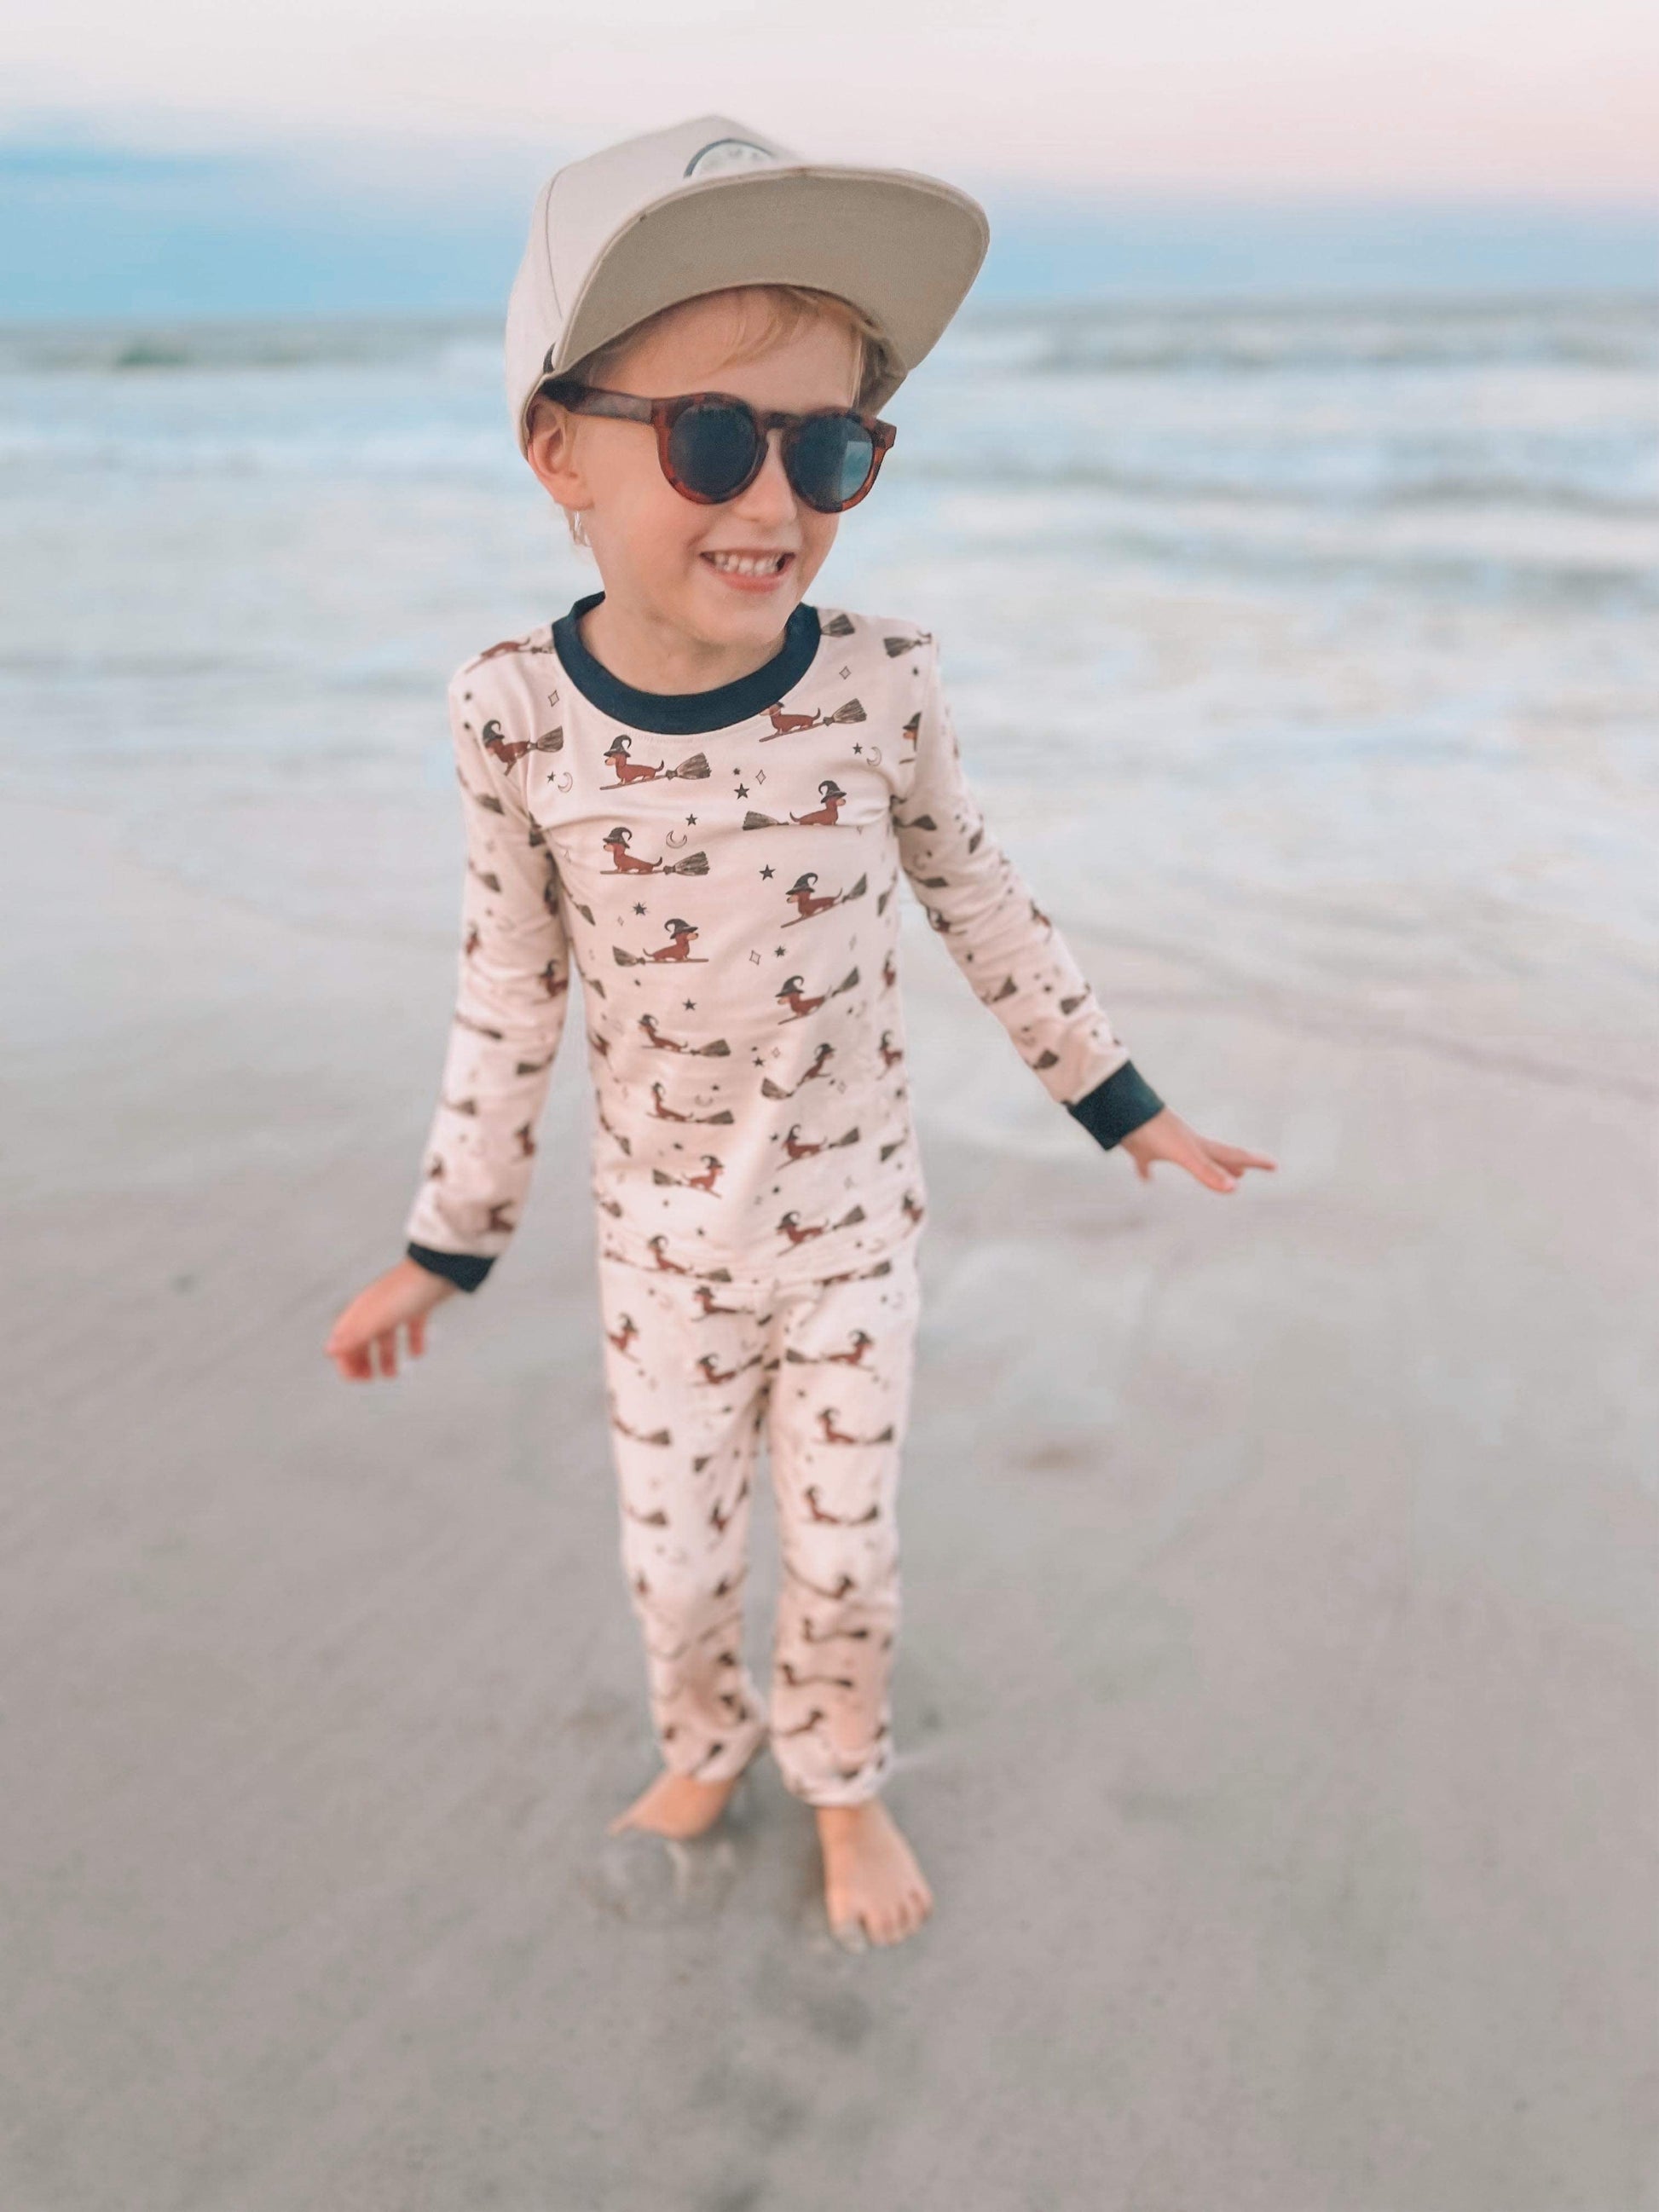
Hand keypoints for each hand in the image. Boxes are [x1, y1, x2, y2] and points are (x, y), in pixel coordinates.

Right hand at [325, 1258, 459, 1381]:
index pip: (343, 1338)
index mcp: (362, 1311)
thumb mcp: (377, 1319)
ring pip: (386, 1337)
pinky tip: (418, 1354)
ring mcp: (396, 1306)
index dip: (345, 1360)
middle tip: (369, 1379)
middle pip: (362, 1339)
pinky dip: (413, 1341)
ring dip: (386, 1357)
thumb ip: (354, 1336)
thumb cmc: (406, 1291)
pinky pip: (411, 1327)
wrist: (440, 1268)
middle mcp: (376, 1309)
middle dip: (362, 1360)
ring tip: (392, 1375)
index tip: (354, 1379)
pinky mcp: (417, 1305)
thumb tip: (329, 1351)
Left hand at [1119, 1108, 1275, 1193]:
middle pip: (1215, 1157)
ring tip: (1208, 1174)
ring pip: (1188, 1159)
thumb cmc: (1155, 1130)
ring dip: (1200, 1168)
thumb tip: (1234, 1188)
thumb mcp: (1185, 1154)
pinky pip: (1147, 1163)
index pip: (1233, 1155)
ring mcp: (1164, 1145)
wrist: (1122, 1110)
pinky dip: (1147, 1171)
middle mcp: (1185, 1144)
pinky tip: (1146, 1179)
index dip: (1255, 1161)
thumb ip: (1206, 1171)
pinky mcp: (1142, 1148)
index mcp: (1199, 1146)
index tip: (1275, 1165)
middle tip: (1247, 1171)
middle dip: (1233, 1165)